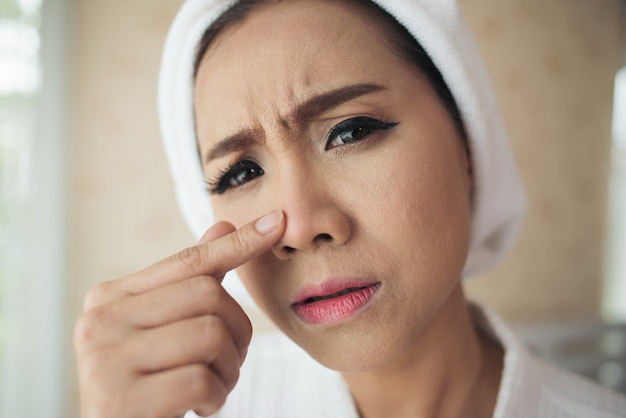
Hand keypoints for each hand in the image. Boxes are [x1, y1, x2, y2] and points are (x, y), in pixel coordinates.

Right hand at [74, 211, 283, 417]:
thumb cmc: (148, 381)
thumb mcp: (165, 328)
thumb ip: (190, 280)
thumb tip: (223, 223)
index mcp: (110, 297)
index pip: (188, 263)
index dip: (237, 244)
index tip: (277, 223)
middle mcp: (100, 321)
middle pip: (208, 295)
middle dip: (237, 331)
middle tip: (227, 361)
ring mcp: (105, 360)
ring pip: (210, 335)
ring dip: (229, 369)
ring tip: (212, 387)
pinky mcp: (119, 401)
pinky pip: (201, 381)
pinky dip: (216, 398)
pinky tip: (199, 407)